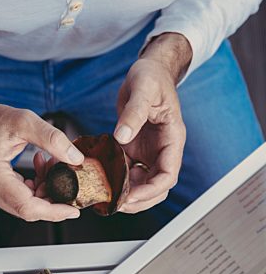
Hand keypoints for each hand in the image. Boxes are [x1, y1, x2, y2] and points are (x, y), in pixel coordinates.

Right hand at [0, 95, 83, 220]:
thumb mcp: (24, 121)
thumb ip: (52, 139)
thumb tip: (75, 159)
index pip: (27, 207)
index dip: (53, 212)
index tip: (73, 210)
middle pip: (27, 209)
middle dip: (52, 197)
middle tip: (66, 176)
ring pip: (24, 204)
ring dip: (44, 189)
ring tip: (52, 164)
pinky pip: (18, 197)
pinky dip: (34, 186)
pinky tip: (40, 166)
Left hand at [114, 33, 190, 213]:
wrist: (148, 70)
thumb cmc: (152, 77)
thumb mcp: (143, 89)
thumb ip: (134, 114)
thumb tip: (122, 136)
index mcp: (172, 139)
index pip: (167, 176)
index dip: (150, 191)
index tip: (130, 196)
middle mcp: (162, 150)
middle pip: (156, 188)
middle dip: (138, 200)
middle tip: (115, 203)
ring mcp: (149, 152)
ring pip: (142, 184)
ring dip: (126, 194)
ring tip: (106, 197)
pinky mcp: (135, 150)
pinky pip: (128, 172)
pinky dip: (116, 180)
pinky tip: (101, 180)